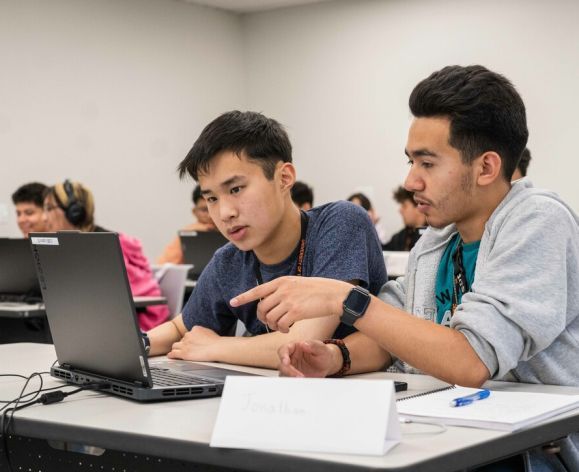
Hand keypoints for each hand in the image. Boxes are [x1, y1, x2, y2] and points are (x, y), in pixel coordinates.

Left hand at [167, 326, 220, 360]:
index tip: (191, 343)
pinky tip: (171, 357)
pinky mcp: (184, 353)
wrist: (216, 348)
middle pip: (182, 340)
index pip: (188, 334)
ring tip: (176, 352)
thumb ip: (203, 333)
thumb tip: (202, 336)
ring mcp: (185, 344)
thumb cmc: (216, 342)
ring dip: (176, 349)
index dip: (189, 339)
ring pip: (175, 346)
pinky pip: (173, 353)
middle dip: (183, 344)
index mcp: (195, 329)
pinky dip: (171, 355)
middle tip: (185, 349)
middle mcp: (188, 335)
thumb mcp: (209, 332)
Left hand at [230, 276, 350, 332]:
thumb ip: (283, 289)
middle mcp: (282, 290)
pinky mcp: (295, 312)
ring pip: (270, 318)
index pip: (257, 290)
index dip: (243, 297)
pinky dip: (282, 329)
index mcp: (282, 281)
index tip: (233, 302)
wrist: (334, 294)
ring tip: (281, 326)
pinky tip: (288, 328)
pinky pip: (280, 324)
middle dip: (263, 318)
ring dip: (273, 325)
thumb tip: (272, 300)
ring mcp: (288, 301)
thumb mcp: (297, 283)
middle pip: (262, 308)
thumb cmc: (319, 289)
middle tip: (269, 322)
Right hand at [278, 341, 339, 377]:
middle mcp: (291, 357)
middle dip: (288, 371)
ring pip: (284, 374)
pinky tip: (302, 383)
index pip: (284, 349)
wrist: (328, 365)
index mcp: (295, 346)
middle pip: (282, 364)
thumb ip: (313, 345)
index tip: (286, 362)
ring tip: (303, 380)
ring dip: (291, 378)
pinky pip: (289, 381)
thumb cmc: (324, 354)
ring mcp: (291, 368)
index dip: (283, 355)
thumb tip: (303, 343)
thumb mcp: (322, 348)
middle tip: (298, 376)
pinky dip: (294, 383)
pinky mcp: (293, 377)